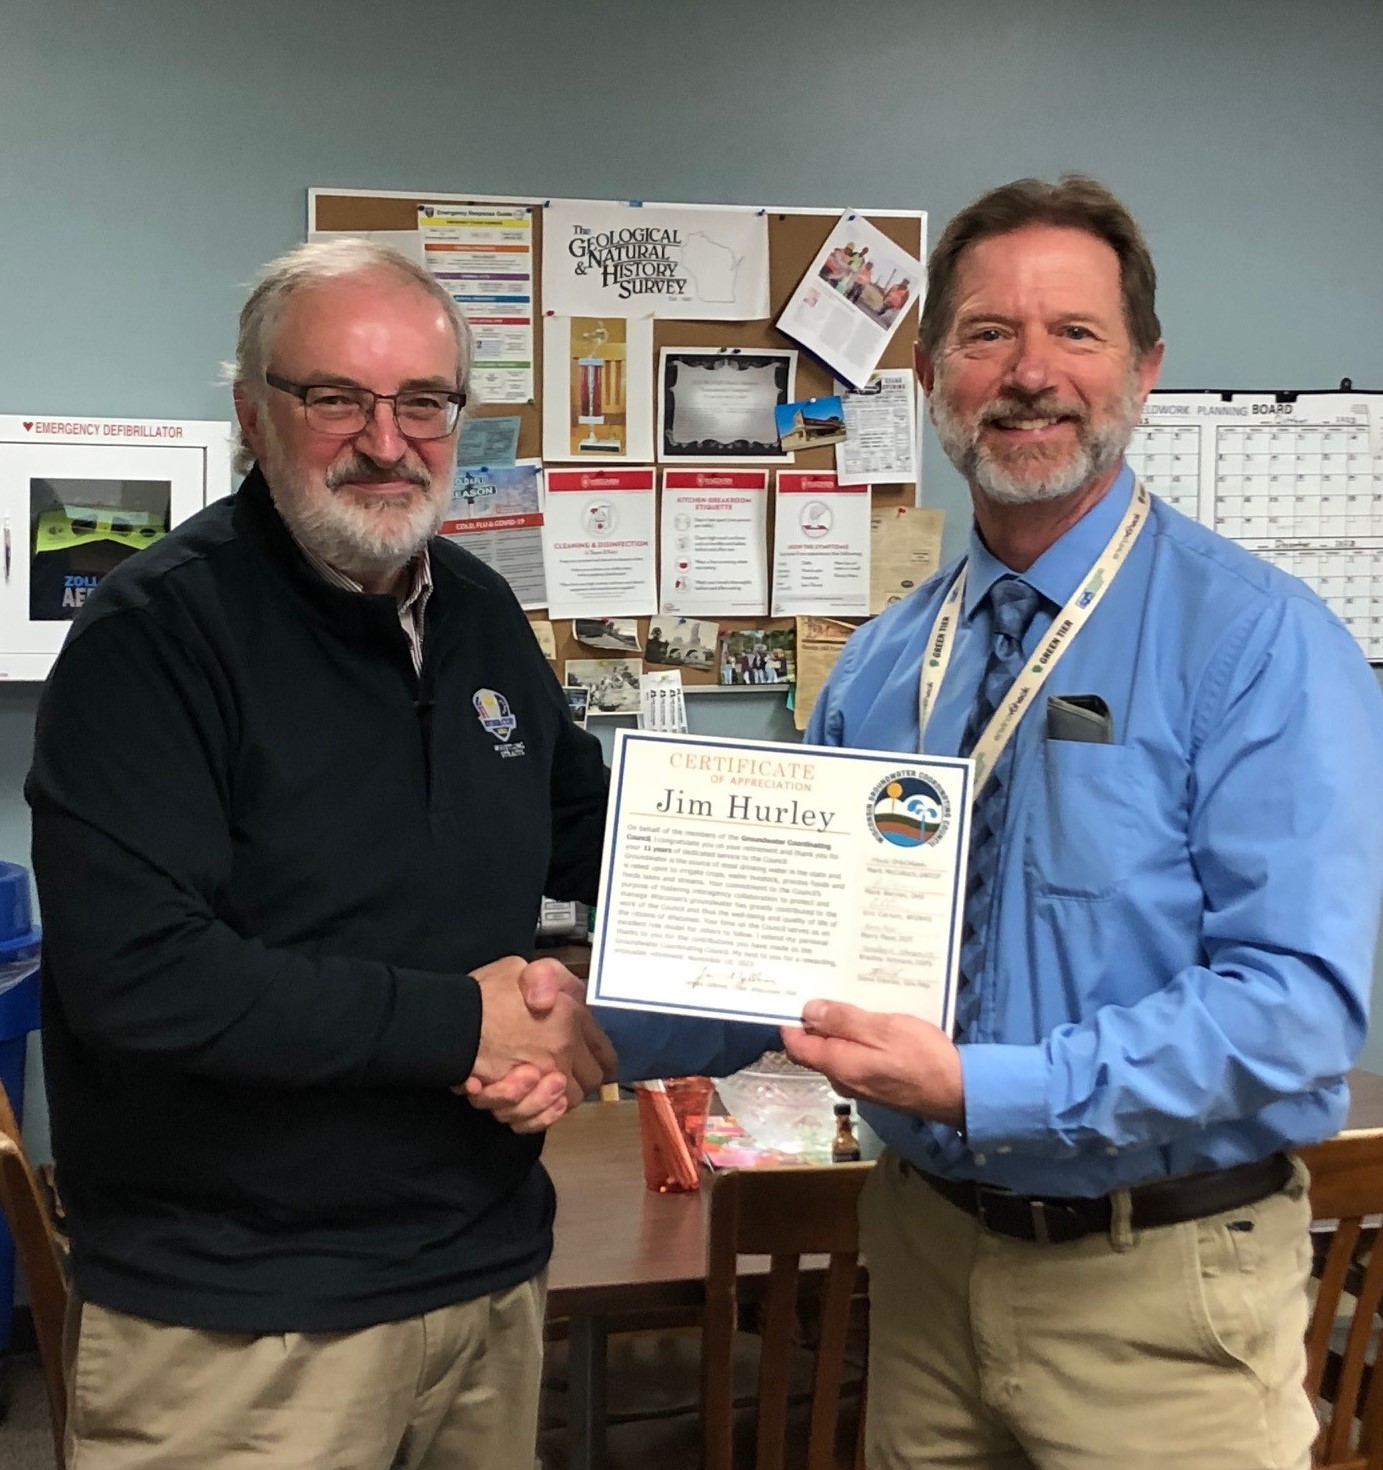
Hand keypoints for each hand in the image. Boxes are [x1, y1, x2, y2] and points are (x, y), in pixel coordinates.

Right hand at [462, 958, 615, 1132]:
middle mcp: (561, 1054)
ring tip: (539, 1079)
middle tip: (561, 1067)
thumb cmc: (486, 993)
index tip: (588, 1056)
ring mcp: (538, 1080)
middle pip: (590, 1082)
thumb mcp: (522, 968)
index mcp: (570, 1019)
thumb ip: (550, 978)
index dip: (600, 1057)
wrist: (449, 1021)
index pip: (606, 1054)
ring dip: (557, 1096)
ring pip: (564, 1104)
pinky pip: (535, 1119)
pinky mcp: (514, 1099)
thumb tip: (557, 1000)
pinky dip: (536, 1115)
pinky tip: (527, 1099)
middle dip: (581, 1078)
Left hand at [782, 1000, 964, 1129]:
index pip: (796, 1046)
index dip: (790, 1022)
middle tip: (824, 986)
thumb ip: (843, 1021)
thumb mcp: (882, 1029)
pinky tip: (870, 1020)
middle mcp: (842, 1079)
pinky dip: (857, 1038)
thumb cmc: (921, 1057)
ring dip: (839, 1027)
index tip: (791, 995)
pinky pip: (856, 1057)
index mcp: (838, 1065)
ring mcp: (860, 1084)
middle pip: (816, 1048)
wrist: (958, 1092)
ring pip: (838, 1051)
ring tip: (849, 997)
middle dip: (815, 1020)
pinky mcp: (877, 1084)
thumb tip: (807, 1012)